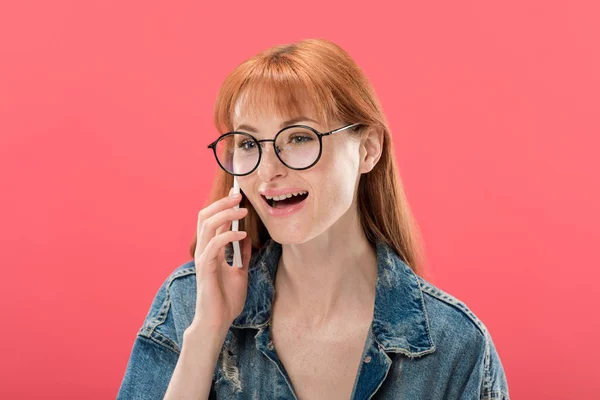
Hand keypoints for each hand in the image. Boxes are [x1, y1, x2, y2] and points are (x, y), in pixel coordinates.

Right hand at [190, 190, 252, 333]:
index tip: (237, 195)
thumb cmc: (226, 300)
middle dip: (221, 203)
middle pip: (204, 216)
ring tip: (242, 211)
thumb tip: (246, 238)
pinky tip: (242, 235)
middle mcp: (203, 251)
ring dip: (225, 214)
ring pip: (207, 225)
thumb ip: (241, 255)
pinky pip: (214, 245)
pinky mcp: (205, 269)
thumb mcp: (240, 272)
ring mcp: (203, 258)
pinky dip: (228, 236)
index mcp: (210, 250)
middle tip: (238, 196)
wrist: (218, 322)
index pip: (212, 220)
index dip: (223, 206)